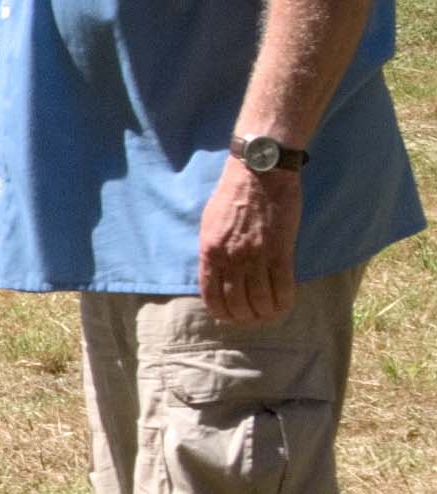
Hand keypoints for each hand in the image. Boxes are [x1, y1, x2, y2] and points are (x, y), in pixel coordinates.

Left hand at [197, 160, 300, 323]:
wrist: (260, 174)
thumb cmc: (232, 196)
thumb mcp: (209, 224)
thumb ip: (212, 251)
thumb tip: (214, 273)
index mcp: (210, 252)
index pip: (211, 295)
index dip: (220, 312)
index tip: (228, 318)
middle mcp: (231, 259)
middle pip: (235, 302)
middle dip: (243, 317)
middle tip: (251, 319)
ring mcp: (256, 256)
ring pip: (259, 299)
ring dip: (264, 313)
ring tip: (268, 316)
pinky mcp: (281, 251)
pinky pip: (282, 285)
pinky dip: (283, 300)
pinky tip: (284, 306)